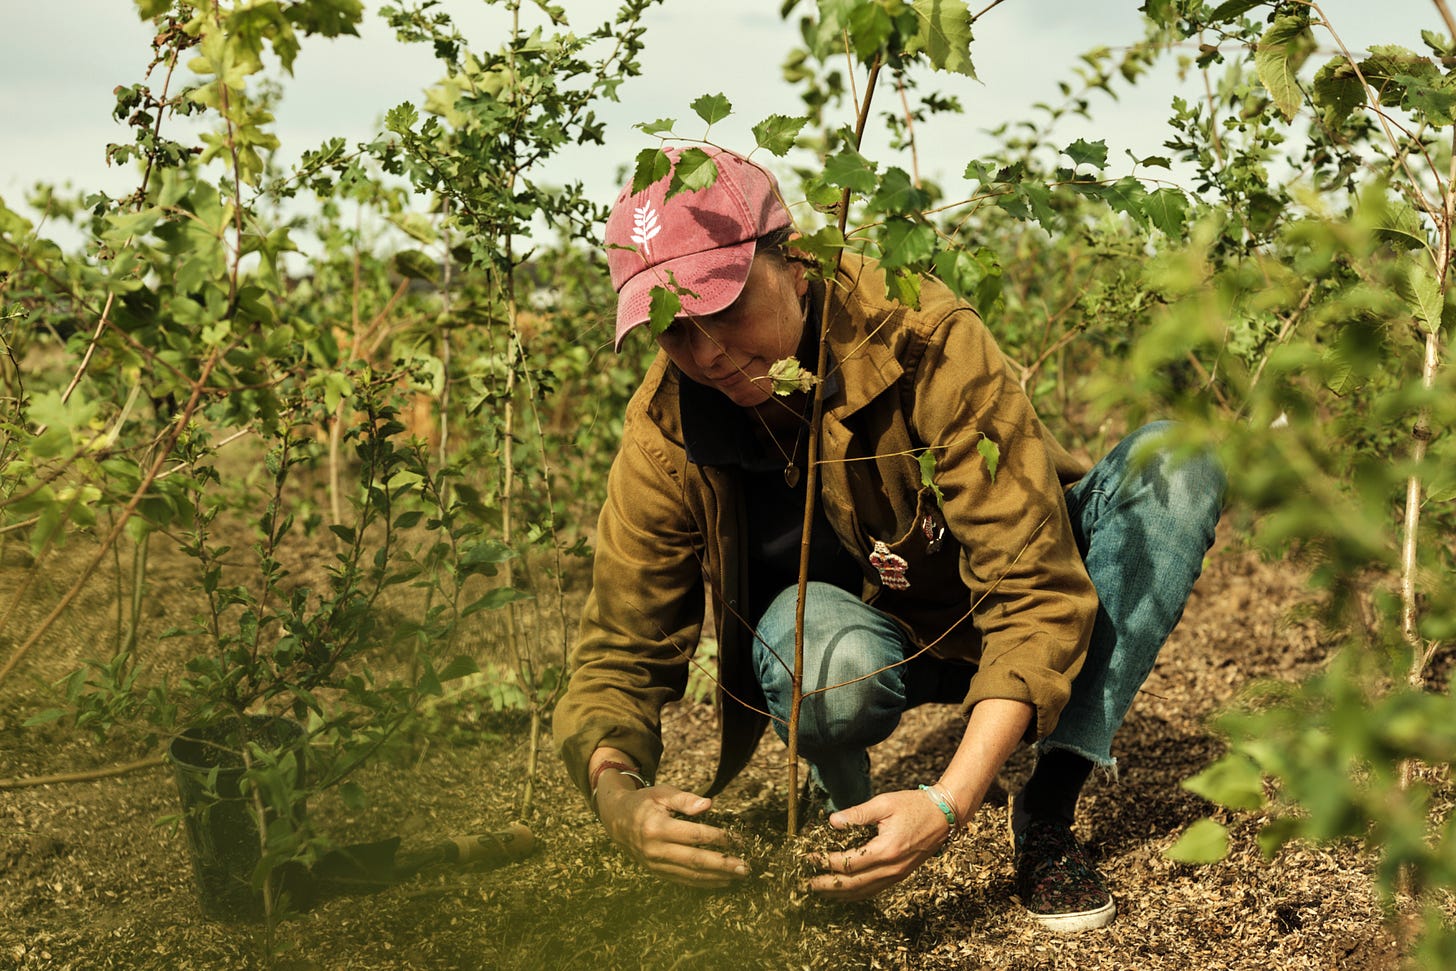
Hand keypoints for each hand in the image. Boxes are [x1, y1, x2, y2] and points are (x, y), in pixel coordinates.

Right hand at [595, 780, 749, 887]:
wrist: (617, 820)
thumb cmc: (645, 802)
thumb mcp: (662, 793)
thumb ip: (685, 799)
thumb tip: (709, 805)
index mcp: (657, 827)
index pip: (694, 835)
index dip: (716, 838)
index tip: (735, 838)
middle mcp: (655, 849)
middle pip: (695, 860)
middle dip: (722, 864)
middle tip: (744, 867)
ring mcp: (655, 864)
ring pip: (690, 874)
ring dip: (717, 877)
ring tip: (738, 876)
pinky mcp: (657, 872)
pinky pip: (683, 880)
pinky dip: (704, 883)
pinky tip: (721, 881)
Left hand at [805, 788, 951, 900]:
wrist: (945, 814)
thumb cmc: (914, 805)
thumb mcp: (884, 803)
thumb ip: (857, 814)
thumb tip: (833, 821)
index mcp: (886, 850)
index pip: (848, 863)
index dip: (825, 862)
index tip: (810, 857)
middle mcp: (891, 868)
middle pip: (853, 884)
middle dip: (828, 885)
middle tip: (807, 884)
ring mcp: (897, 875)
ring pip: (863, 892)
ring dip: (840, 893)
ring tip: (820, 891)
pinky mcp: (900, 875)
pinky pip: (874, 890)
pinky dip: (856, 893)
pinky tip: (845, 891)